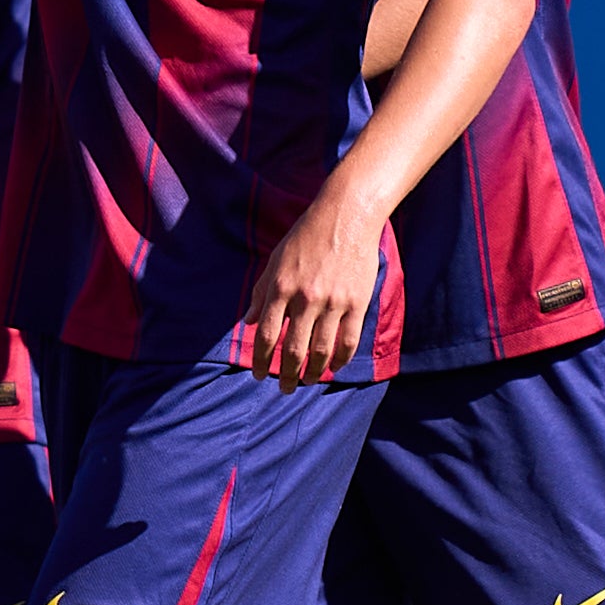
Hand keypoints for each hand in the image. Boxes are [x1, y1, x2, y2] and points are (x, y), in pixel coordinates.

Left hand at [241, 195, 381, 390]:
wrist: (346, 216)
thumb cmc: (306, 236)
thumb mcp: (275, 260)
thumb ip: (261, 293)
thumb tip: (247, 322)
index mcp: (281, 288)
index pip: (266, 335)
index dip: (260, 360)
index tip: (258, 374)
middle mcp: (306, 298)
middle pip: (293, 349)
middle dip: (286, 374)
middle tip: (284, 388)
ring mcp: (333, 302)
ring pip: (322, 350)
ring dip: (313, 372)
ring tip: (307, 381)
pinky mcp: (357, 302)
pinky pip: (349, 340)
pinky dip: (341, 359)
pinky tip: (334, 367)